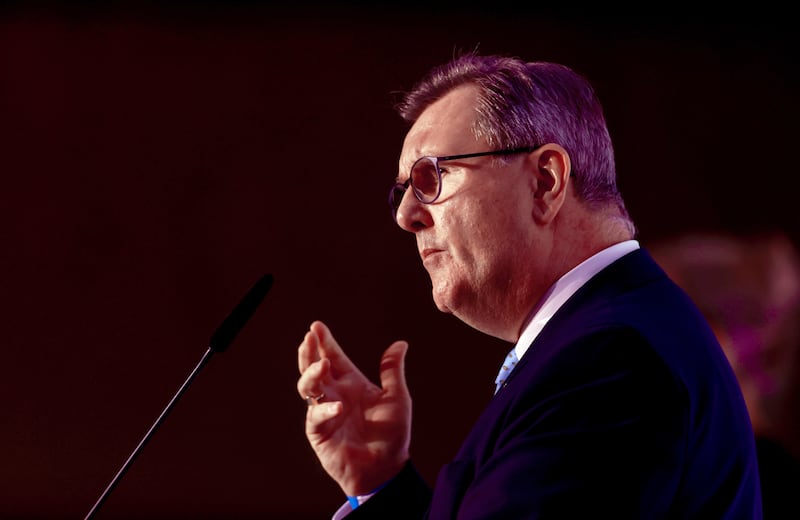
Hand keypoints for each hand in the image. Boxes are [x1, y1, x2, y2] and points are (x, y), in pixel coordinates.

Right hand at [297, 320, 411, 495]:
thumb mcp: (397, 398)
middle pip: (314, 368)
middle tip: (309, 338)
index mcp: (351, 383)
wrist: (387, 468)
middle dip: (309, 352)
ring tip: (322, 364)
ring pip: (307, 387)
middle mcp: (334, 394)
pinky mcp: (319, 432)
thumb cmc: (392, 434)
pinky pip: (316, 417)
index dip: (324, 342)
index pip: (333, 357)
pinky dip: (325, 409)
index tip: (316, 326)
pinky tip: (338, 406)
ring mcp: (324, 412)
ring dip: (311, 374)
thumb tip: (400, 343)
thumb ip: (392, 371)